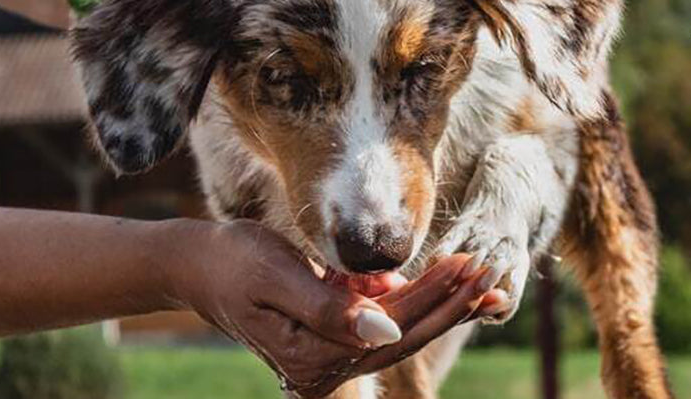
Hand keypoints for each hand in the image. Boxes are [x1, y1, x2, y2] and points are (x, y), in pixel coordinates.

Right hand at [165, 220, 504, 396]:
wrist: (196, 266)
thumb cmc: (231, 261)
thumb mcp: (276, 276)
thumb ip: (330, 307)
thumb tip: (388, 330)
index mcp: (312, 357)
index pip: (393, 331)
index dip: (436, 299)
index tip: (472, 265)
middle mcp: (323, 368)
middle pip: (404, 337)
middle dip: (452, 305)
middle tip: (494, 273)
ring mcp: (327, 356)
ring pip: (399, 332)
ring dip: (442, 305)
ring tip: (483, 280)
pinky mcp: (330, 338)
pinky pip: (384, 323)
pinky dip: (416, 303)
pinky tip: (447, 287)